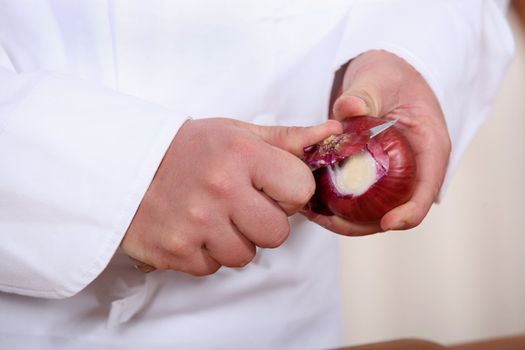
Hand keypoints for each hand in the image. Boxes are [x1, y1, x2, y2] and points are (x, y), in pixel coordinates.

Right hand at [122, 117, 340, 274]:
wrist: (124, 165)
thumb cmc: (188, 148)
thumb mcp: (237, 134)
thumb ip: (287, 138)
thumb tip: (332, 131)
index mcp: (241, 155)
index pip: (301, 190)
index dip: (289, 191)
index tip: (270, 186)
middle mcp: (220, 190)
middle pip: (278, 233)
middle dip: (264, 222)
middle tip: (240, 205)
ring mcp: (196, 223)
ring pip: (246, 255)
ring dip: (235, 240)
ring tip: (213, 216)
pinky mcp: (175, 250)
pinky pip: (213, 266)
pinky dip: (207, 253)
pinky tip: (193, 229)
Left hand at [303, 50, 450, 234]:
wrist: (384, 76)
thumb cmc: (390, 76)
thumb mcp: (379, 79)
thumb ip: (364, 94)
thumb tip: (349, 107)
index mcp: (430, 149)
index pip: (426, 191)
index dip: (409, 213)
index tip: (387, 222)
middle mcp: (414, 170)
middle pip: (395, 210)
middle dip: (363, 223)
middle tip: (326, 220)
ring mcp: (393, 176)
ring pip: (374, 210)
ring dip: (345, 218)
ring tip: (312, 213)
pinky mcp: (373, 177)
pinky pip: (359, 198)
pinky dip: (337, 204)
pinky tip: (312, 200)